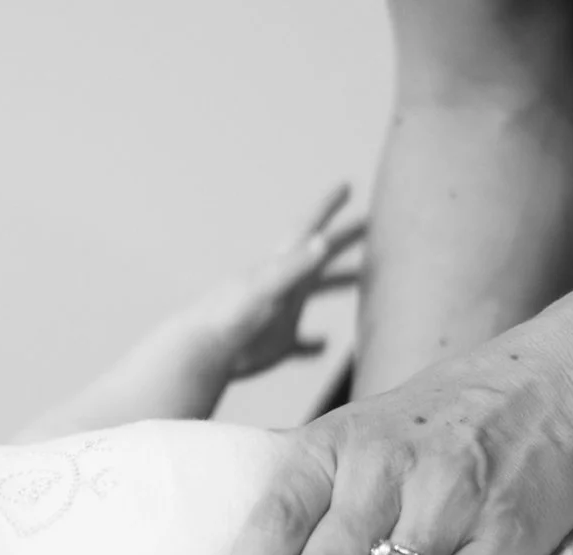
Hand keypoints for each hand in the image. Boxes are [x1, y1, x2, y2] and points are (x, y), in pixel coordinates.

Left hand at [183, 183, 365, 380]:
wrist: (202, 351)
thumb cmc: (231, 318)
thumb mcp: (267, 287)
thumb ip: (294, 265)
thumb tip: (323, 241)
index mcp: (281, 268)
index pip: (309, 229)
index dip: (327, 207)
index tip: (346, 185)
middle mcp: (284, 286)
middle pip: (320, 256)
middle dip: (344, 238)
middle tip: (370, 223)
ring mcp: (279, 315)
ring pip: (314, 292)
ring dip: (339, 282)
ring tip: (364, 278)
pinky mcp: (275, 345)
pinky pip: (300, 342)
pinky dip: (314, 343)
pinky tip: (324, 345)